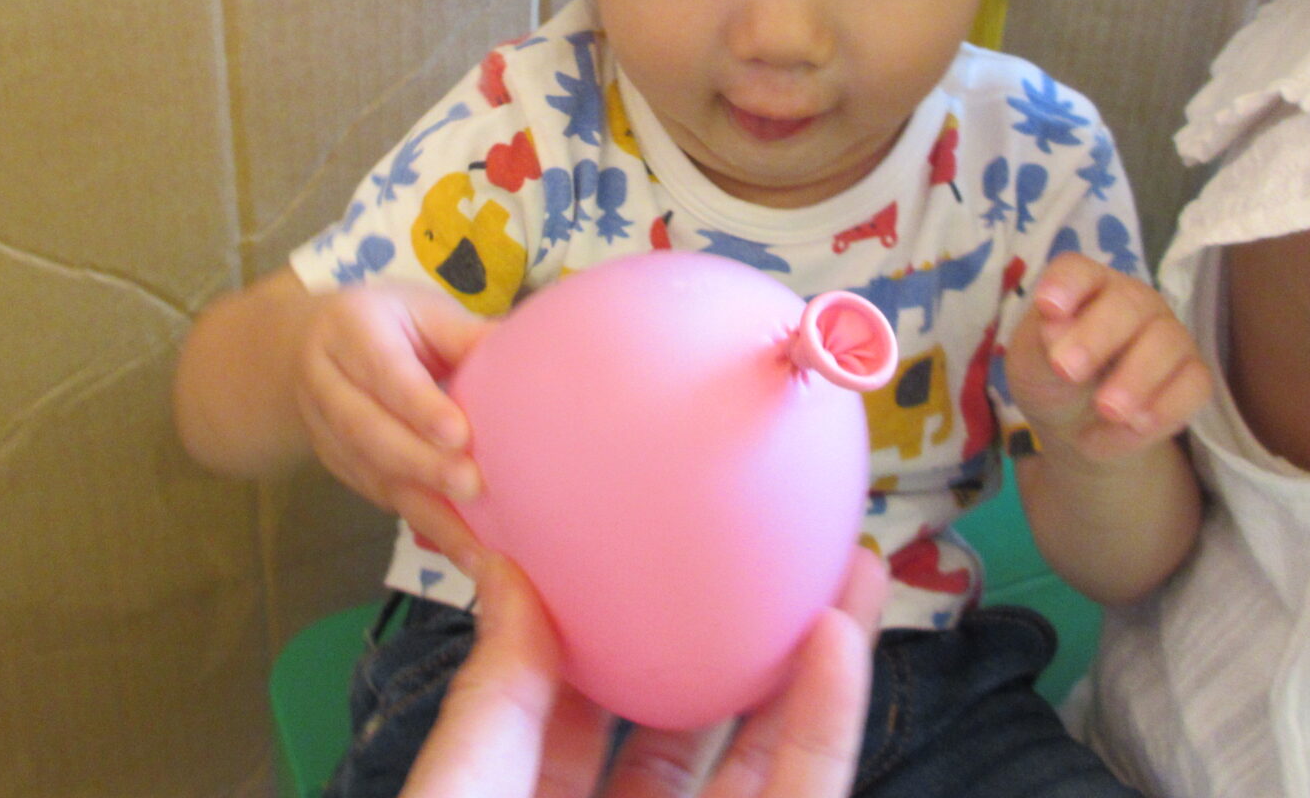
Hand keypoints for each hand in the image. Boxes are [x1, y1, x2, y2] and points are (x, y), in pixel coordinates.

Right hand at [291, 282, 492, 568]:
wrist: (309, 345)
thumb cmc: (390, 323)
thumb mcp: (423, 311)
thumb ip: (466, 335)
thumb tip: (536, 355)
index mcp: (350, 329)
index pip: (382, 370)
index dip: (418, 405)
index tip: (459, 435)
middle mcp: (325, 381)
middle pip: (368, 430)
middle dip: (421, 465)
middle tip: (473, 487)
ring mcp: (323, 430)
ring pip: (371, 475)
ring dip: (426, 512)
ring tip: (476, 546)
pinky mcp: (337, 467)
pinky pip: (378, 498)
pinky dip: (422, 525)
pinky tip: (462, 550)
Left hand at [402, 549, 887, 797]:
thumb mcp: (461, 792)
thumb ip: (493, 698)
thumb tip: (509, 573)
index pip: (580, 708)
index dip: (612, 624)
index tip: (637, 541)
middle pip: (690, 722)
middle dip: (733, 630)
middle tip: (769, 538)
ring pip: (765, 754)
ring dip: (813, 662)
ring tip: (847, 564)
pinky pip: (806, 792)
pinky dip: (827, 720)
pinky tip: (838, 636)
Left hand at [1003, 253, 1210, 463]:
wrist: (1081, 429)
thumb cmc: (1051, 380)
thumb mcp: (1030, 365)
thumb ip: (1039, 343)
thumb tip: (1054, 324)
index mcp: (1086, 287)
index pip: (1078, 270)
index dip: (1065, 284)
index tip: (1047, 308)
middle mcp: (1133, 301)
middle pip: (1128, 303)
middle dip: (1097, 336)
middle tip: (1067, 371)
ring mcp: (1169, 336)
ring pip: (1166, 342)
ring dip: (1136, 378)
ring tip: (1106, 411)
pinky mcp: (1193, 377)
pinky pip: (1192, 385)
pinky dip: (1163, 409)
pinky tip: (1133, 427)